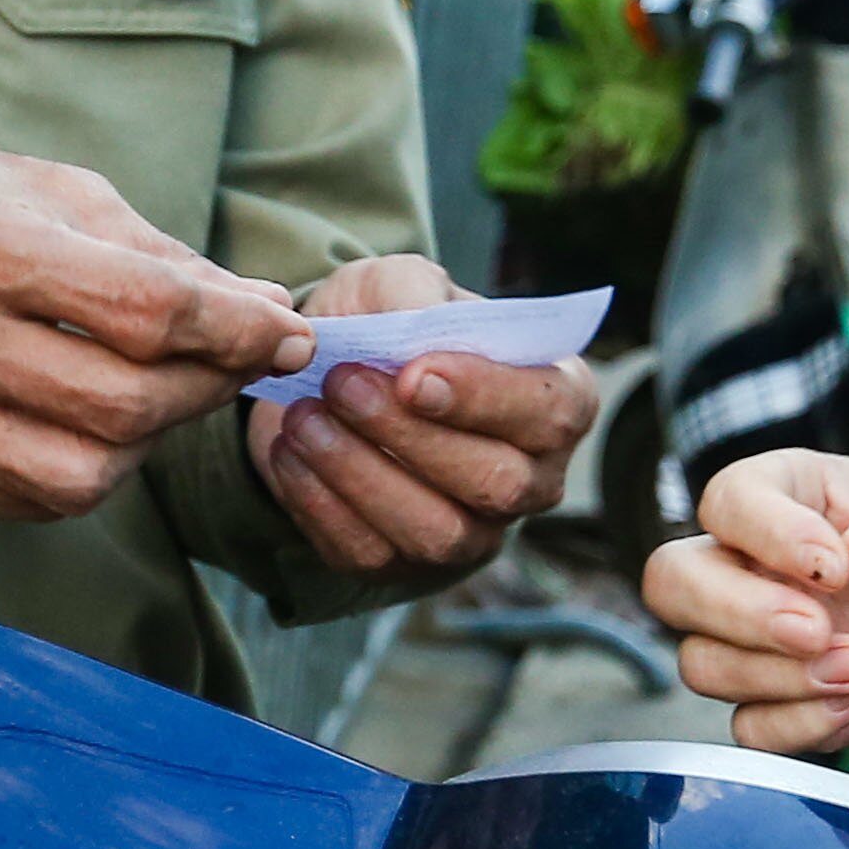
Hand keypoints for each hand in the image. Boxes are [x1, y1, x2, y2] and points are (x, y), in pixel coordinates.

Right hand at [0, 137, 305, 519]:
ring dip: (151, 441)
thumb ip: (168, 261)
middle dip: (206, 388)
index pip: (146, 311)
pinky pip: (34, 499)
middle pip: (122, 403)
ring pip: (83, 474)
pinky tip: (96, 422)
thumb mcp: (65, 197)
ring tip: (161, 395)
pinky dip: (90, 466)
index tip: (290, 335)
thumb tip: (270, 315)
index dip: (237, 331)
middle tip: (236, 364)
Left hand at [246, 256, 594, 578]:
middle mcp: (531, 479)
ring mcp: (473, 533)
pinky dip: (320, 504)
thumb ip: (415, 297)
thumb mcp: (402, 284)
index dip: (483, 398)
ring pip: (435, 531)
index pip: (550, 414)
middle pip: (496, 483)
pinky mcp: (406, 564)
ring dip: (360, 472)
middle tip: (342, 382)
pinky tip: (290, 452)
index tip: (412, 374)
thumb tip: (414, 335)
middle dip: (410, 435)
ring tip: (305, 417)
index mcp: (557, 401)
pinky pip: (370, 552)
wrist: (330, 370)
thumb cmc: (390, 323)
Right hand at [640, 451, 848, 753]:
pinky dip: (803, 725)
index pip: (729, 501)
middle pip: (673, 583)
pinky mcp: (780, 701)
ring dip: (781, 677)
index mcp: (785, 495)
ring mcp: (756, 637)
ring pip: (702, 663)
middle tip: (818, 629)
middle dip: (738, 614)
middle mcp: (750, 563)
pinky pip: (749, 729)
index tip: (838, 567)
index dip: (769, 535)